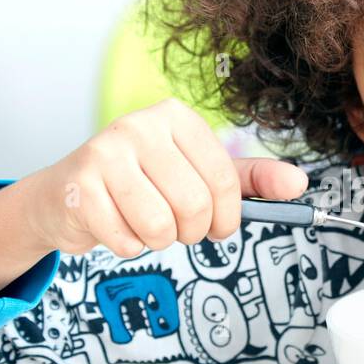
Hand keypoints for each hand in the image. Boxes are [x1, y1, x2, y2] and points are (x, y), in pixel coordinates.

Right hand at [26, 98, 308, 256]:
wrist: (65, 194)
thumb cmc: (140, 183)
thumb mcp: (198, 174)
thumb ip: (250, 180)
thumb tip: (298, 183)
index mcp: (176, 118)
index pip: (224, 179)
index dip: (226, 217)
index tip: (217, 226)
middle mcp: (140, 126)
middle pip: (194, 205)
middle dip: (189, 231)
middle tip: (172, 225)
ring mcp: (104, 152)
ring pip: (159, 225)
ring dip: (156, 240)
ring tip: (142, 222)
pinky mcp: (79, 186)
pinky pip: (125, 239)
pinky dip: (126, 245)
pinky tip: (114, 225)